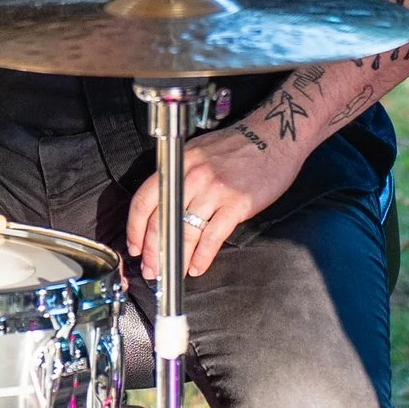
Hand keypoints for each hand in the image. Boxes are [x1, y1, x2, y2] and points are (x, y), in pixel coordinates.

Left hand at [125, 117, 305, 279]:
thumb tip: (163, 208)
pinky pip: (213, 237)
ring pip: (186, 232)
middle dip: (153, 251)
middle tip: (150, 269)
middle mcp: (192, 175)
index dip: (135, 228)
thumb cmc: (238, 146)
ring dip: (176, 259)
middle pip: (162, 221)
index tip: (134, 246)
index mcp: (179, 163)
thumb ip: (180, 176)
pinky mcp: (237, 203)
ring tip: (173, 273)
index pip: (145, 200)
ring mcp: (215, 190)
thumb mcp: (199, 151)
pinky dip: (203, 257)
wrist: (274, 136)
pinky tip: (197, 267)